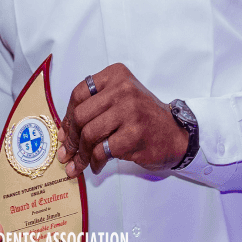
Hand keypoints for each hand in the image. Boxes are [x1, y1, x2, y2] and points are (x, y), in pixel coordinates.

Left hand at [56, 63, 187, 175]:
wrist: (177, 133)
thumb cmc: (144, 118)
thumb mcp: (121, 99)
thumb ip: (94, 108)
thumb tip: (64, 133)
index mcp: (116, 75)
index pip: (79, 94)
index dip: (67, 117)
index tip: (64, 133)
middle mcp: (123, 89)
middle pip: (81, 115)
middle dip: (71, 138)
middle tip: (68, 153)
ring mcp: (130, 111)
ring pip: (89, 134)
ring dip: (81, 154)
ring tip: (79, 164)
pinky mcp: (134, 135)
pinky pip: (103, 151)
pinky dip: (95, 162)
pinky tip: (96, 166)